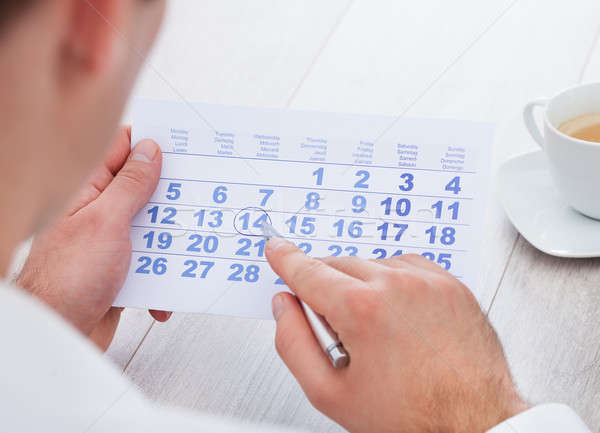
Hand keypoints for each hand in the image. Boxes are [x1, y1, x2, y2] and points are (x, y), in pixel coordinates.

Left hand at [17, 126, 170, 350]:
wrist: (58, 334)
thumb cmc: (68, 279)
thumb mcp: (106, 222)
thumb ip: (130, 185)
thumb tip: (148, 152)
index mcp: (89, 191)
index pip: (121, 150)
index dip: (150, 143)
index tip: (181, 145)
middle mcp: (100, 212)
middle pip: (144, 190)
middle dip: (171, 197)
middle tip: (194, 196)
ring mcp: (112, 241)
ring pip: (153, 228)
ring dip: (170, 243)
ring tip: (183, 252)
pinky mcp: (122, 269)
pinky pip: (153, 263)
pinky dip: (162, 278)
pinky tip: (162, 295)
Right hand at [266, 239, 528, 432]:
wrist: (474, 421)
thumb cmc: (411, 416)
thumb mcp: (330, 392)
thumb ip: (293, 343)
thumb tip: (284, 308)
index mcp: (362, 309)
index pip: (308, 272)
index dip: (286, 261)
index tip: (277, 250)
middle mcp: (397, 285)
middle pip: (338, 266)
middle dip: (326, 287)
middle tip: (337, 330)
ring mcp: (428, 281)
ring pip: (372, 265)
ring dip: (361, 286)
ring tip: (376, 331)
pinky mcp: (451, 284)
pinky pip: (407, 267)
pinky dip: (393, 282)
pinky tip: (397, 316)